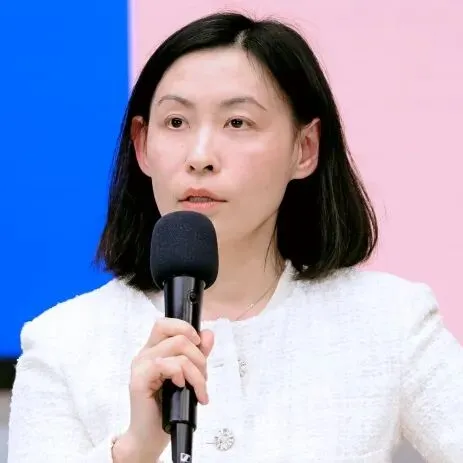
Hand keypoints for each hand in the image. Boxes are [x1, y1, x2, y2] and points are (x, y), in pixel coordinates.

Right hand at [112, 318, 213, 462]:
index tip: (199, 344)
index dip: (185, 327)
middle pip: (177, 335)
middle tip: (203, 377)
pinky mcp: (139, 380)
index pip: (165, 323)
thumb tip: (208, 334)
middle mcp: (145, 354)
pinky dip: (182, 375)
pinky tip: (182, 388)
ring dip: (196, 371)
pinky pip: (168, 365)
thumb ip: (198, 353)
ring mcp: (140, 366)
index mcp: (154, 350)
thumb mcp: (188, 375)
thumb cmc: (168, 406)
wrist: (150, 436)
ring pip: (178, 350)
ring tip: (198, 389)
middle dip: (199, 356)